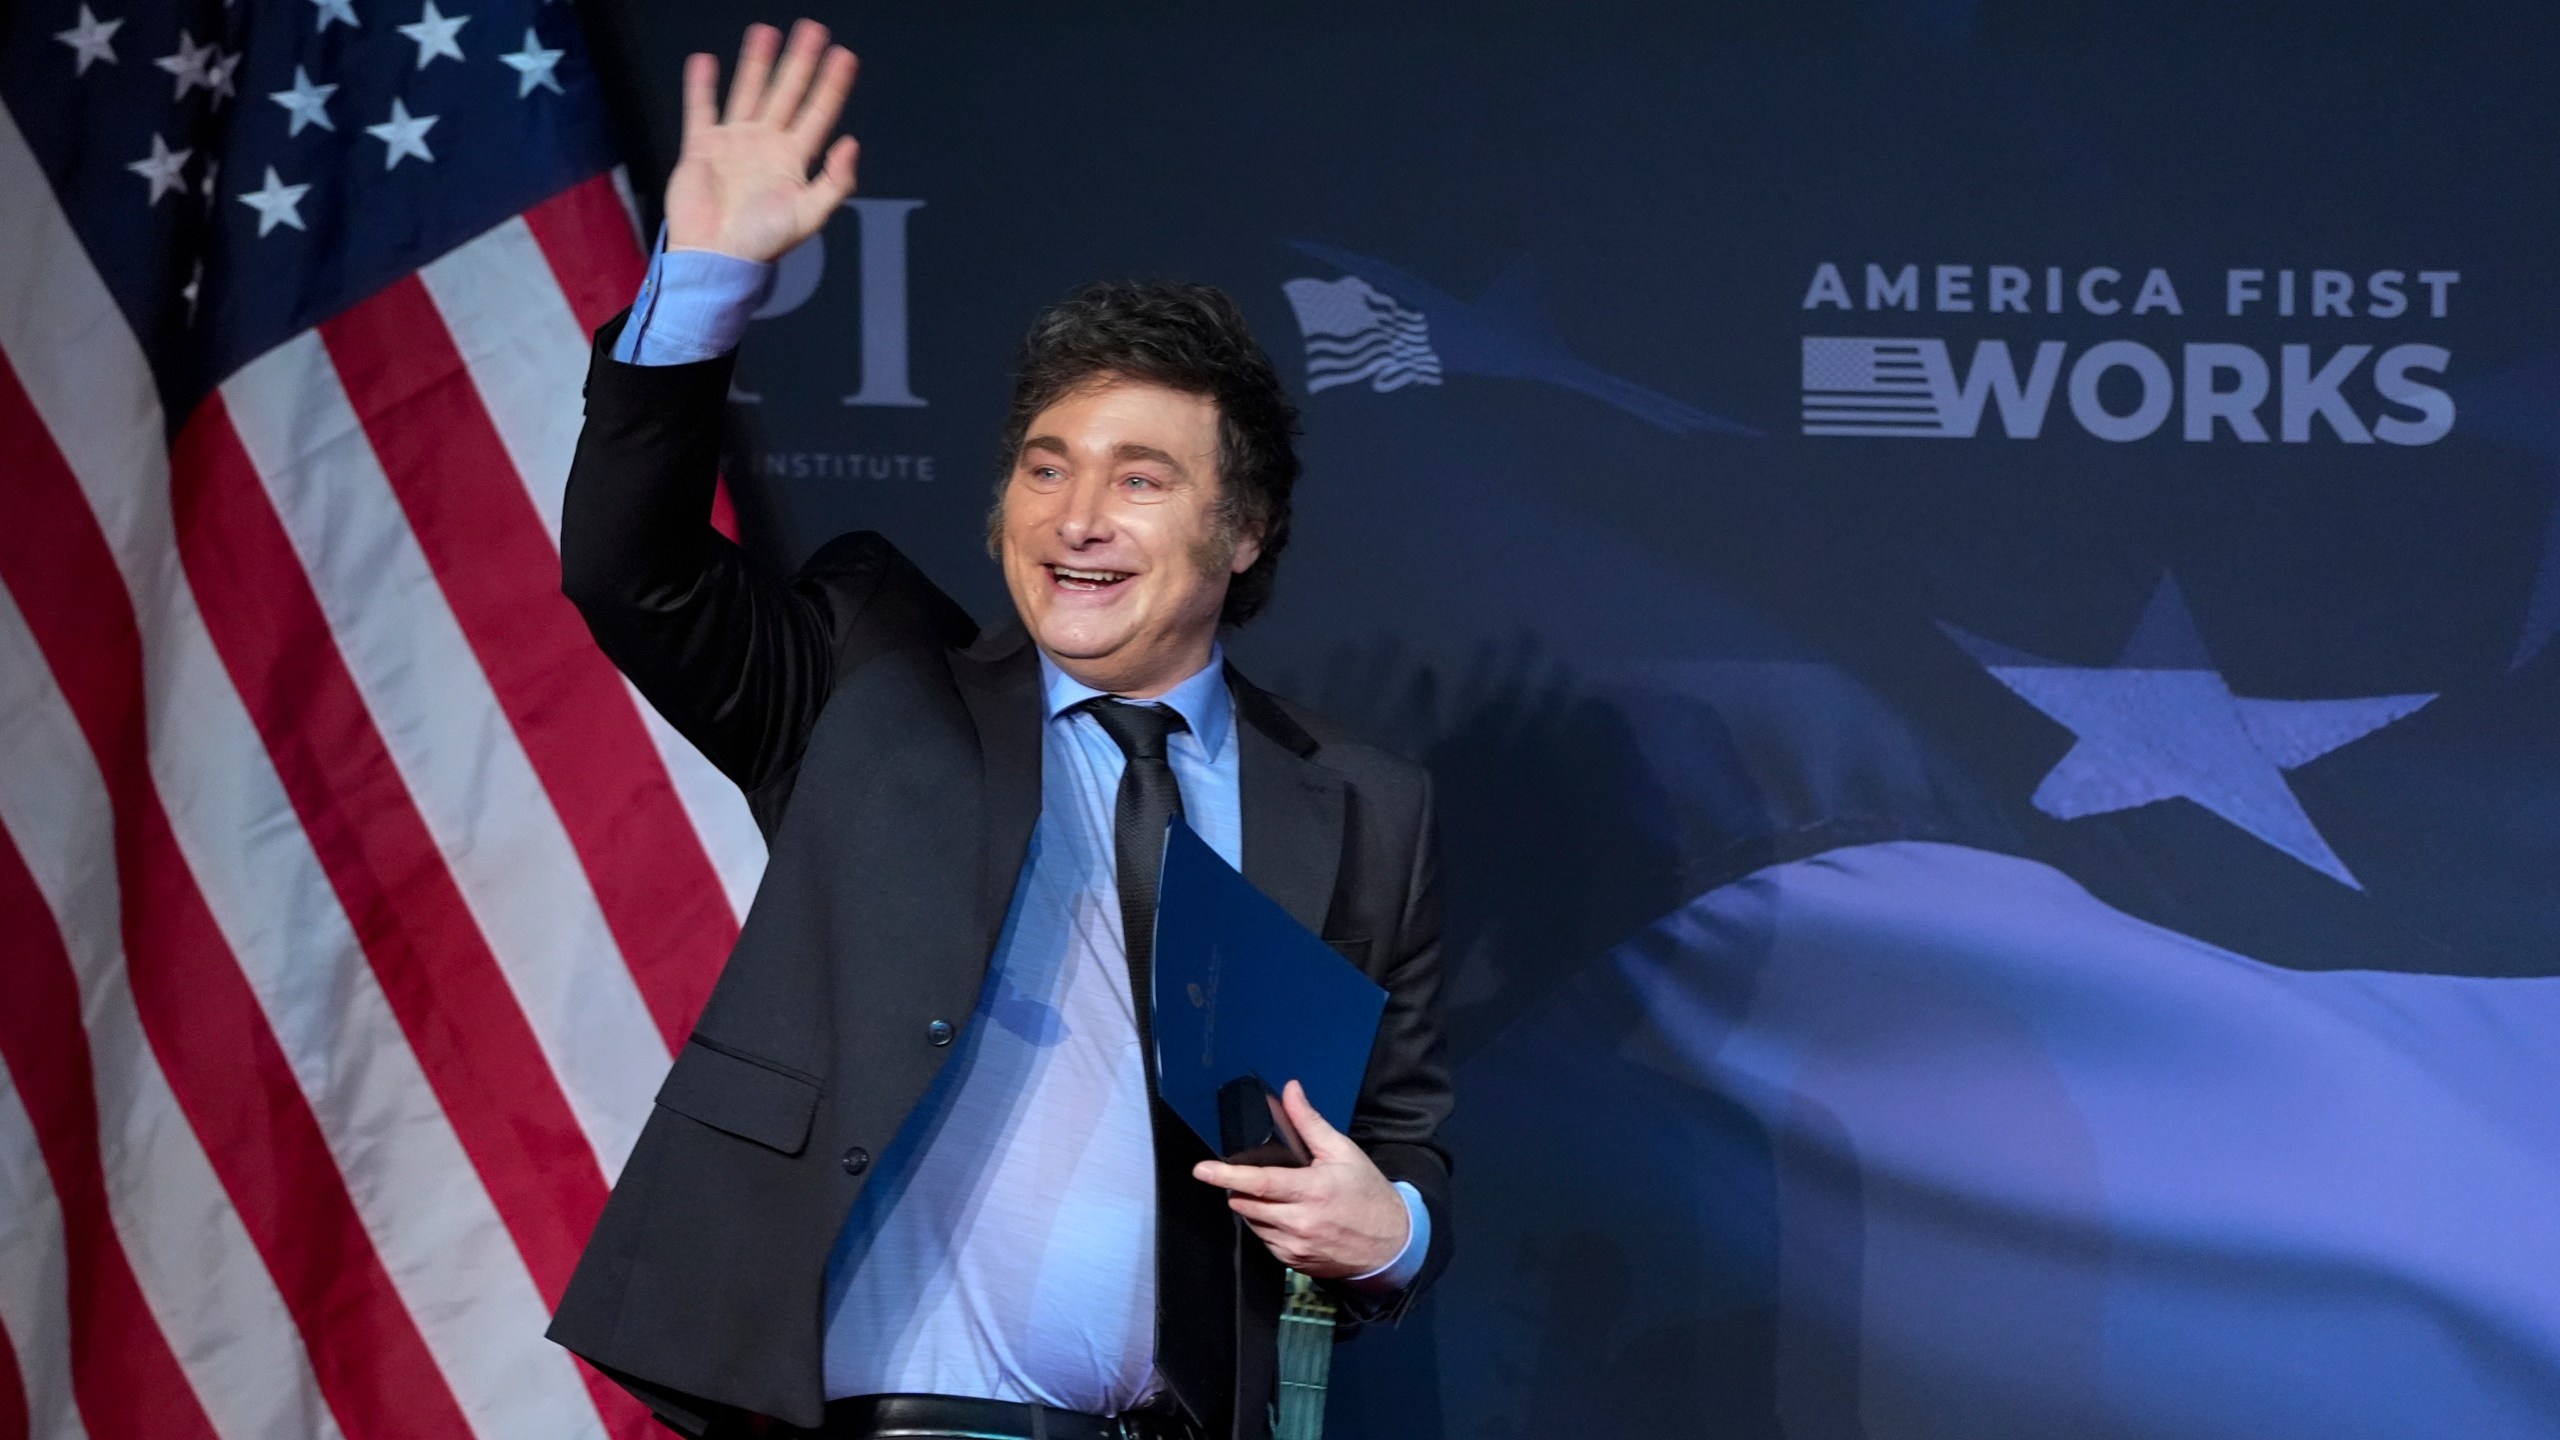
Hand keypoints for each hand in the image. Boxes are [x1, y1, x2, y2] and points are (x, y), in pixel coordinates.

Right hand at [664, 20, 859, 261]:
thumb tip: (851, 145)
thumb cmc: (762, 244)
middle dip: (800, 62)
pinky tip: (705, 62)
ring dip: (757, 63)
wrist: (715, 256)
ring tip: (765, 33)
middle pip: (787, 93)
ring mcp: (734, 143)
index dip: (832, 85)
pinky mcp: (702, 147)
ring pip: (749, 92)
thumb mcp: (809, 216)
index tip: (844, 57)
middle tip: (812, 30)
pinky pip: (702, 109)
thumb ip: (834, 182)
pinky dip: (702, 86)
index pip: (819, 112)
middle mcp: (766, 145)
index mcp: (794, 160)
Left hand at [1192, 1080, 1410, 1278]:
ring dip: (1253, 1208)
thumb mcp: (1342, 1151)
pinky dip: (1267, 1227)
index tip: (1202, 1170)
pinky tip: (1286, 1217)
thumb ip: (1309, 1121)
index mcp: (1312, 1190)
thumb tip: (1290, 1090)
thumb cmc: (1368, 1193)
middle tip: (1252, 1177)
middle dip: (1240, 1189)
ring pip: (1253, 1224)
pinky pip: (1265, 1242)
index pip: (1259, 1182)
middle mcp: (1301, 1222)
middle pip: (1247, 1204)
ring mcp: (1296, 1246)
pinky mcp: (1294, 1263)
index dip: (1226, 1176)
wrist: (1391, 1242)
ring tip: (1276, 1196)